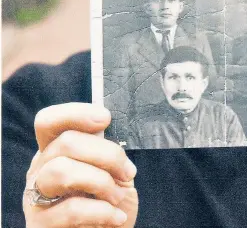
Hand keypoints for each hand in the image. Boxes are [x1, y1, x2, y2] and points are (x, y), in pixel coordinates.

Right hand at [24, 103, 137, 227]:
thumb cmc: (110, 203)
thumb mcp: (113, 171)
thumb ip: (106, 150)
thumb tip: (104, 127)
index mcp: (56, 150)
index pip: (49, 121)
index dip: (76, 113)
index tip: (105, 118)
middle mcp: (40, 169)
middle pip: (65, 142)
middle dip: (107, 154)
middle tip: (127, 172)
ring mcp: (36, 197)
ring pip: (61, 170)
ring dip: (101, 181)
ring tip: (117, 196)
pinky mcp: (40, 225)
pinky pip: (71, 209)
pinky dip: (103, 211)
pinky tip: (116, 217)